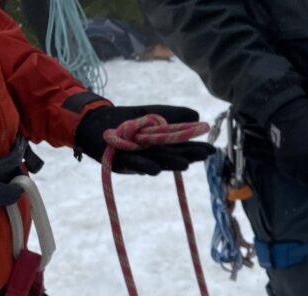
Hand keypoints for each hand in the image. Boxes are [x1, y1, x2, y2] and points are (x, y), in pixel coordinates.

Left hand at [74, 105, 212, 174]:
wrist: (96, 122)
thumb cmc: (127, 120)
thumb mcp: (154, 114)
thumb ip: (173, 115)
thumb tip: (197, 116)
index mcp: (162, 146)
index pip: (182, 148)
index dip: (196, 149)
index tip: (211, 150)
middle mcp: (153, 155)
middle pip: (173, 156)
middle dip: (188, 156)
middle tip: (204, 155)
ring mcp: (138, 159)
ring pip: (157, 162)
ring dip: (170, 163)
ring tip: (186, 164)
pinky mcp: (121, 162)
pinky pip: (133, 164)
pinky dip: (143, 166)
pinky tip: (155, 169)